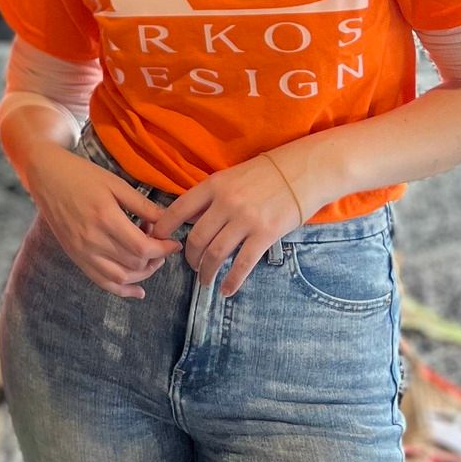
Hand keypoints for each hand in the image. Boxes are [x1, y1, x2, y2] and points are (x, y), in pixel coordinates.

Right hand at [27, 146, 173, 298]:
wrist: (46, 176)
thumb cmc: (82, 175)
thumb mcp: (116, 184)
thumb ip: (143, 205)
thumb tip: (169, 222)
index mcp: (105, 217)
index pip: (142, 247)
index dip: (163, 249)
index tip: (174, 242)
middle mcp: (92, 240)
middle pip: (134, 264)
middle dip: (155, 257)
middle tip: (160, 242)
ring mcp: (82, 252)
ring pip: (120, 278)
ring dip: (142, 274)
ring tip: (151, 260)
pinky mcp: (76, 257)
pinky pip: (101, 281)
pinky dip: (122, 290)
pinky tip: (138, 290)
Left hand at [155, 155, 304, 299]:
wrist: (303, 171)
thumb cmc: (265, 174)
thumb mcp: (231, 177)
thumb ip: (211, 197)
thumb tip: (189, 220)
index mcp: (214, 185)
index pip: (179, 209)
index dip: (164, 227)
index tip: (157, 240)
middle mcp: (226, 202)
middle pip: (196, 238)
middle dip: (190, 257)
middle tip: (191, 265)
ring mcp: (246, 219)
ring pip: (215, 254)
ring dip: (206, 272)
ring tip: (205, 279)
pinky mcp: (265, 235)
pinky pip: (242, 264)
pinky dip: (231, 281)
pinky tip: (226, 290)